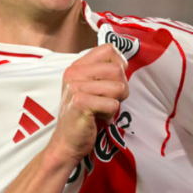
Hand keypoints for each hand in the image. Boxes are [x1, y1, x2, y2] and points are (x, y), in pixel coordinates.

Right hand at [46, 44, 128, 165]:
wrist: (67, 142)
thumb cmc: (84, 115)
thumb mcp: (91, 88)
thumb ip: (104, 73)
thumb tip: (125, 63)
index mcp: (77, 66)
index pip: (108, 49)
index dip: (119, 65)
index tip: (113, 81)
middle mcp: (74, 73)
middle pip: (117, 69)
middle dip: (122, 88)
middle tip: (110, 101)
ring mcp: (75, 87)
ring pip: (118, 87)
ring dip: (116, 103)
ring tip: (102, 110)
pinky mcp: (80, 103)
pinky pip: (112, 104)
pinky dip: (110, 115)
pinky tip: (99, 118)